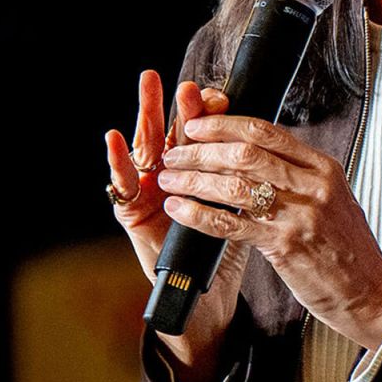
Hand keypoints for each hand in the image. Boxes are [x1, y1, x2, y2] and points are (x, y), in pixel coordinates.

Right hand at [106, 73, 248, 381]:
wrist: (209, 300)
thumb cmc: (232, 250)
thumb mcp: (248, 206)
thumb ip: (250, 174)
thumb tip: (267, 138)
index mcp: (204, 170)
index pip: (205, 133)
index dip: (211, 112)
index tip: (219, 93)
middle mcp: (174, 177)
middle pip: (173, 132)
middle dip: (178, 105)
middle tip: (182, 81)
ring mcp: (150, 194)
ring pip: (145, 147)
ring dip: (146, 115)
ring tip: (146, 86)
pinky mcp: (133, 217)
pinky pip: (122, 187)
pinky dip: (117, 162)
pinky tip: (114, 139)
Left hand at [158, 114, 381, 351]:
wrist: (370, 293)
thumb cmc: (346, 247)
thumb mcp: (331, 198)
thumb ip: (297, 175)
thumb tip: (252, 153)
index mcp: (323, 167)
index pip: (266, 131)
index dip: (225, 124)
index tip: (197, 124)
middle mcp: (313, 185)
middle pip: (245, 153)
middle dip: (202, 150)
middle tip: (175, 153)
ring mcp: (300, 215)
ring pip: (234, 184)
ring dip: (194, 179)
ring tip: (169, 179)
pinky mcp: (285, 246)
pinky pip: (231, 223)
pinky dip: (199, 214)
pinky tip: (179, 210)